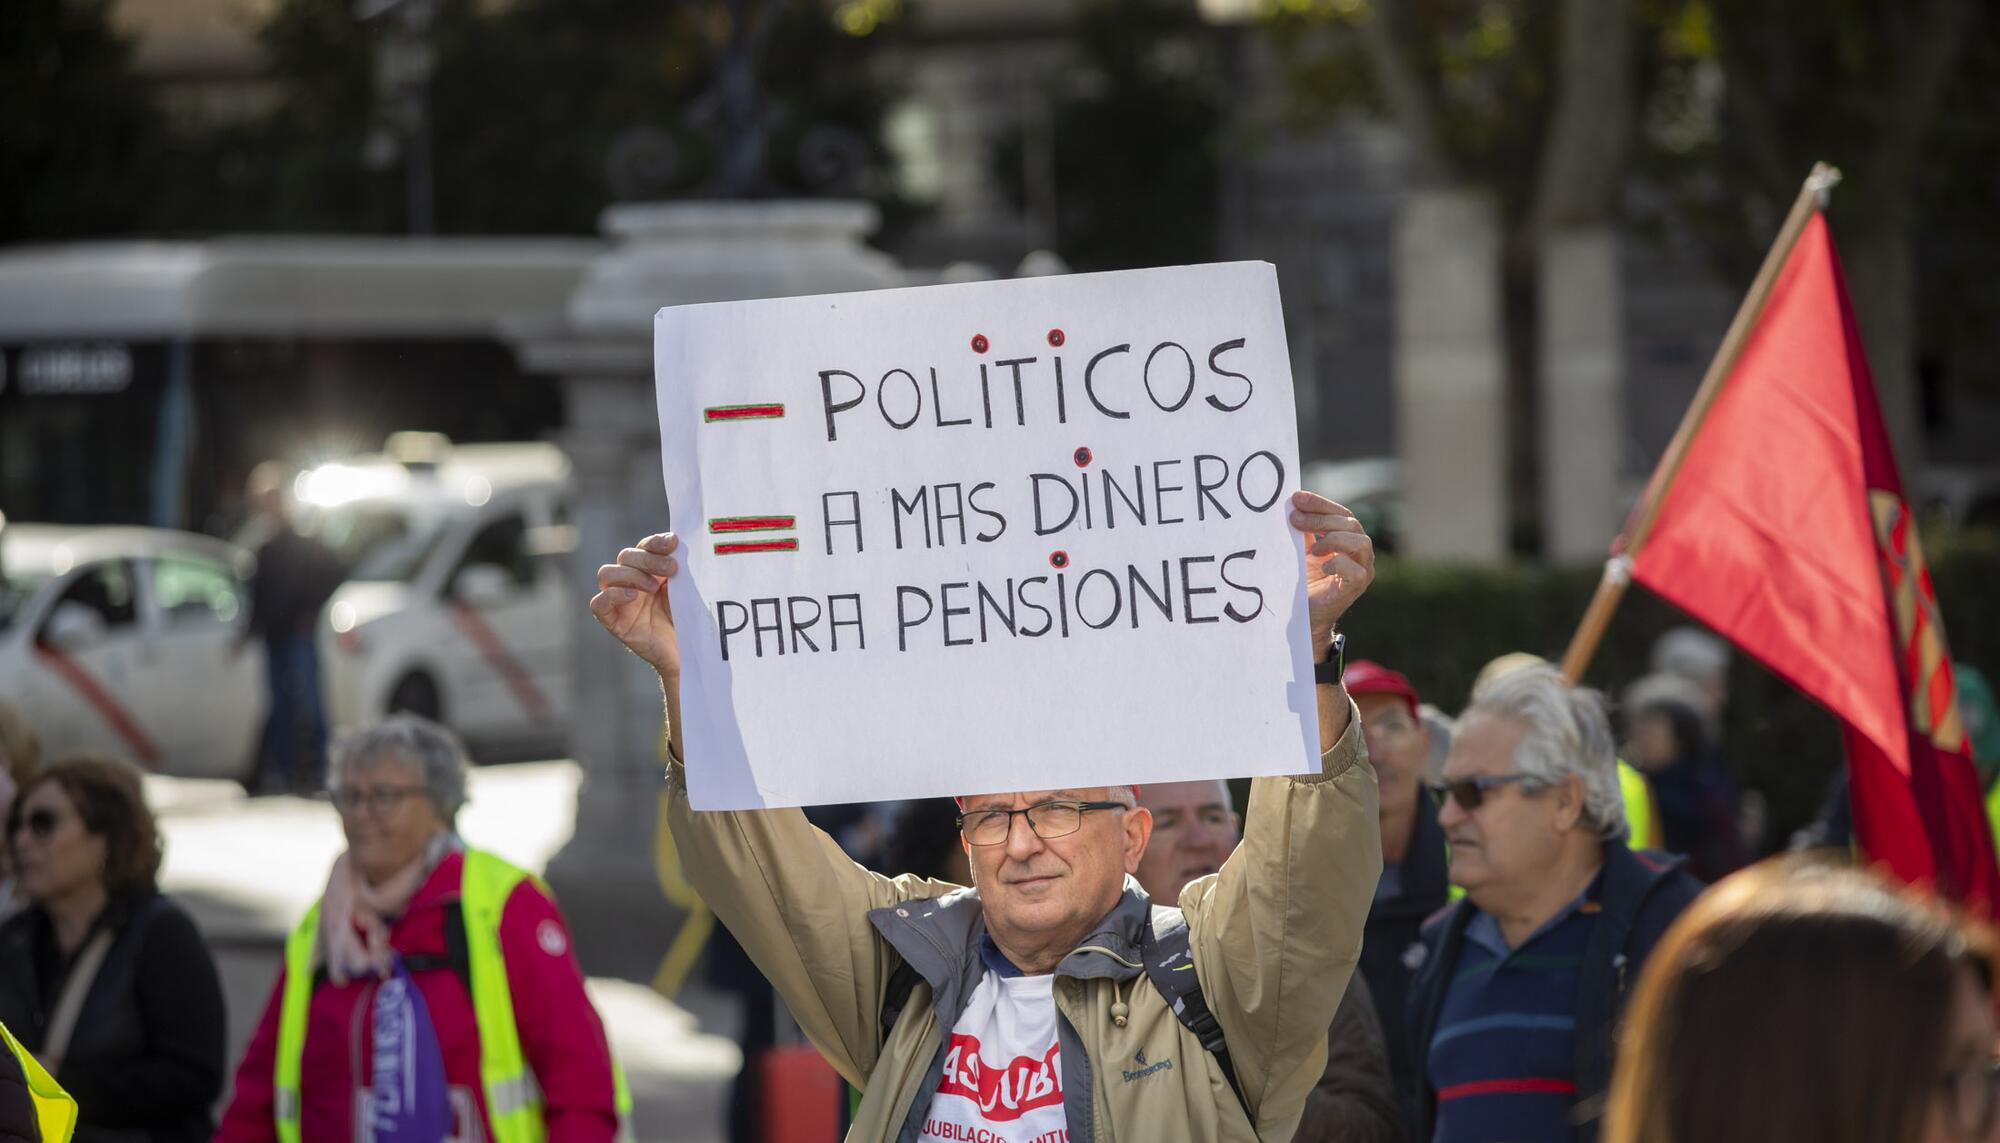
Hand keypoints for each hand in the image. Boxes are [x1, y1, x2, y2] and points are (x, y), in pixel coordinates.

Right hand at [589, 533, 681, 678]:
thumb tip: (679, 541)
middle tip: (671, 569)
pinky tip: (633, 596)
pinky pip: (599, 604)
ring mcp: (620, 600)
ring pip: (607, 574)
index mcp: (650, 569)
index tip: (673, 542)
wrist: (690, 652)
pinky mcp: (613, 621)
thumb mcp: (687, 589)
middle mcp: (631, 581)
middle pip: (625, 556)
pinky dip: (612, 595)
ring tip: (654, 587)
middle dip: (648, 559)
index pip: (644, 546)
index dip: (655, 542)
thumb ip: (681, 567)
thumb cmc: (690, 619)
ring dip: (631, 575)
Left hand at [1289, 490, 1373, 653]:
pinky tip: (1321, 566)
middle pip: (1350, 524)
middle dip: (1321, 518)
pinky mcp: (1358, 587)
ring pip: (1361, 542)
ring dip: (1333, 538)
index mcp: (1347, 539)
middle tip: (1294, 518)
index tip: (1296, 498)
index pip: (1340, 513)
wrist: (1302, 617)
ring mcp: (1363, 569)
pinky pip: (1356, 570)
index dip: (1320, 503)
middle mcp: (1359, 552)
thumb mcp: (1300, 550)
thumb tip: (1289, 504)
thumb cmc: (1302, 582)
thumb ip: (1301, 529)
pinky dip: (1338, 563)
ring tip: (1311, 549)